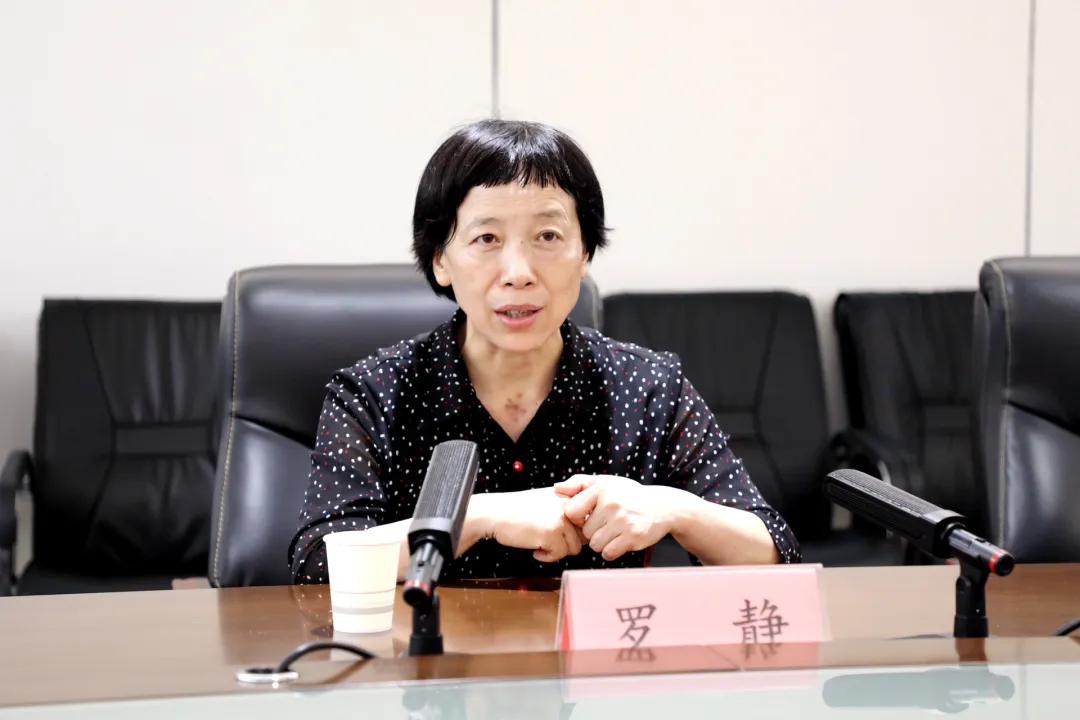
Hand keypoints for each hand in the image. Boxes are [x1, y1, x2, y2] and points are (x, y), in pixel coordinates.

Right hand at [469, 489, 585, 562]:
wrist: (495, 513)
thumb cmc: (517, 509)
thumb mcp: (547, 501)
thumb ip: (566, 511)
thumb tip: (585, 532)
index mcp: (568, 496)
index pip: (588, 519)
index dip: (576, 532)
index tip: (561, 535)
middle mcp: (568, 505)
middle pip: (583, 536)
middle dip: (567, 543)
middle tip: (549, 542)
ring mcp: (561, 518)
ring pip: (574, 547)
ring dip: (558, 551)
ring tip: (540, 544)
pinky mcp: (552, 533)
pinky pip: (560, 555)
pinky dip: (547, 557)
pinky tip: (535, 549)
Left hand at [554, 474, 690, 560]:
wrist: (662, 506)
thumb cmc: (628, 495)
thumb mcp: (605, 482)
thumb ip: (579, 483)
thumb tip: (556, 488)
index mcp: (601, 489)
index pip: (571, 512)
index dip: (577, 518)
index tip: (588, 516)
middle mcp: (611, 504)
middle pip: (584, 532)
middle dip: (593, 531)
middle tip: (608, 523)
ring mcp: (623, 521)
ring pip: (595, 544)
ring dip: (602, 542)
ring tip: (614, 531)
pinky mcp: (633, 536)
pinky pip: (608, 553)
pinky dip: (612, 550)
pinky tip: (621, 540)